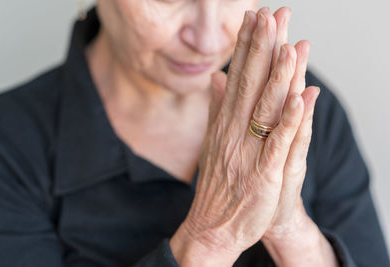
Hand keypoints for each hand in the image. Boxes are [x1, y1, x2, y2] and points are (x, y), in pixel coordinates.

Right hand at [170, 7, 319, 265]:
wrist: (212, 224)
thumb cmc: (219, 182)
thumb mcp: (214, 141)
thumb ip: (218, 108)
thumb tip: (217, 79)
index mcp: (225, 123)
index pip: (238, 77)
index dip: (247, 47)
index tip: (255, 18)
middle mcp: (234, 132)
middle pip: (251, 84)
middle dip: (262, 48)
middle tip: (271, 14)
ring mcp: (248, 152)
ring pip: (265, 108)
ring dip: (277, 76)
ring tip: (288, 44)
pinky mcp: (263, 174)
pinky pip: (277, 143)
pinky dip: (288, 119)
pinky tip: (296, 96)